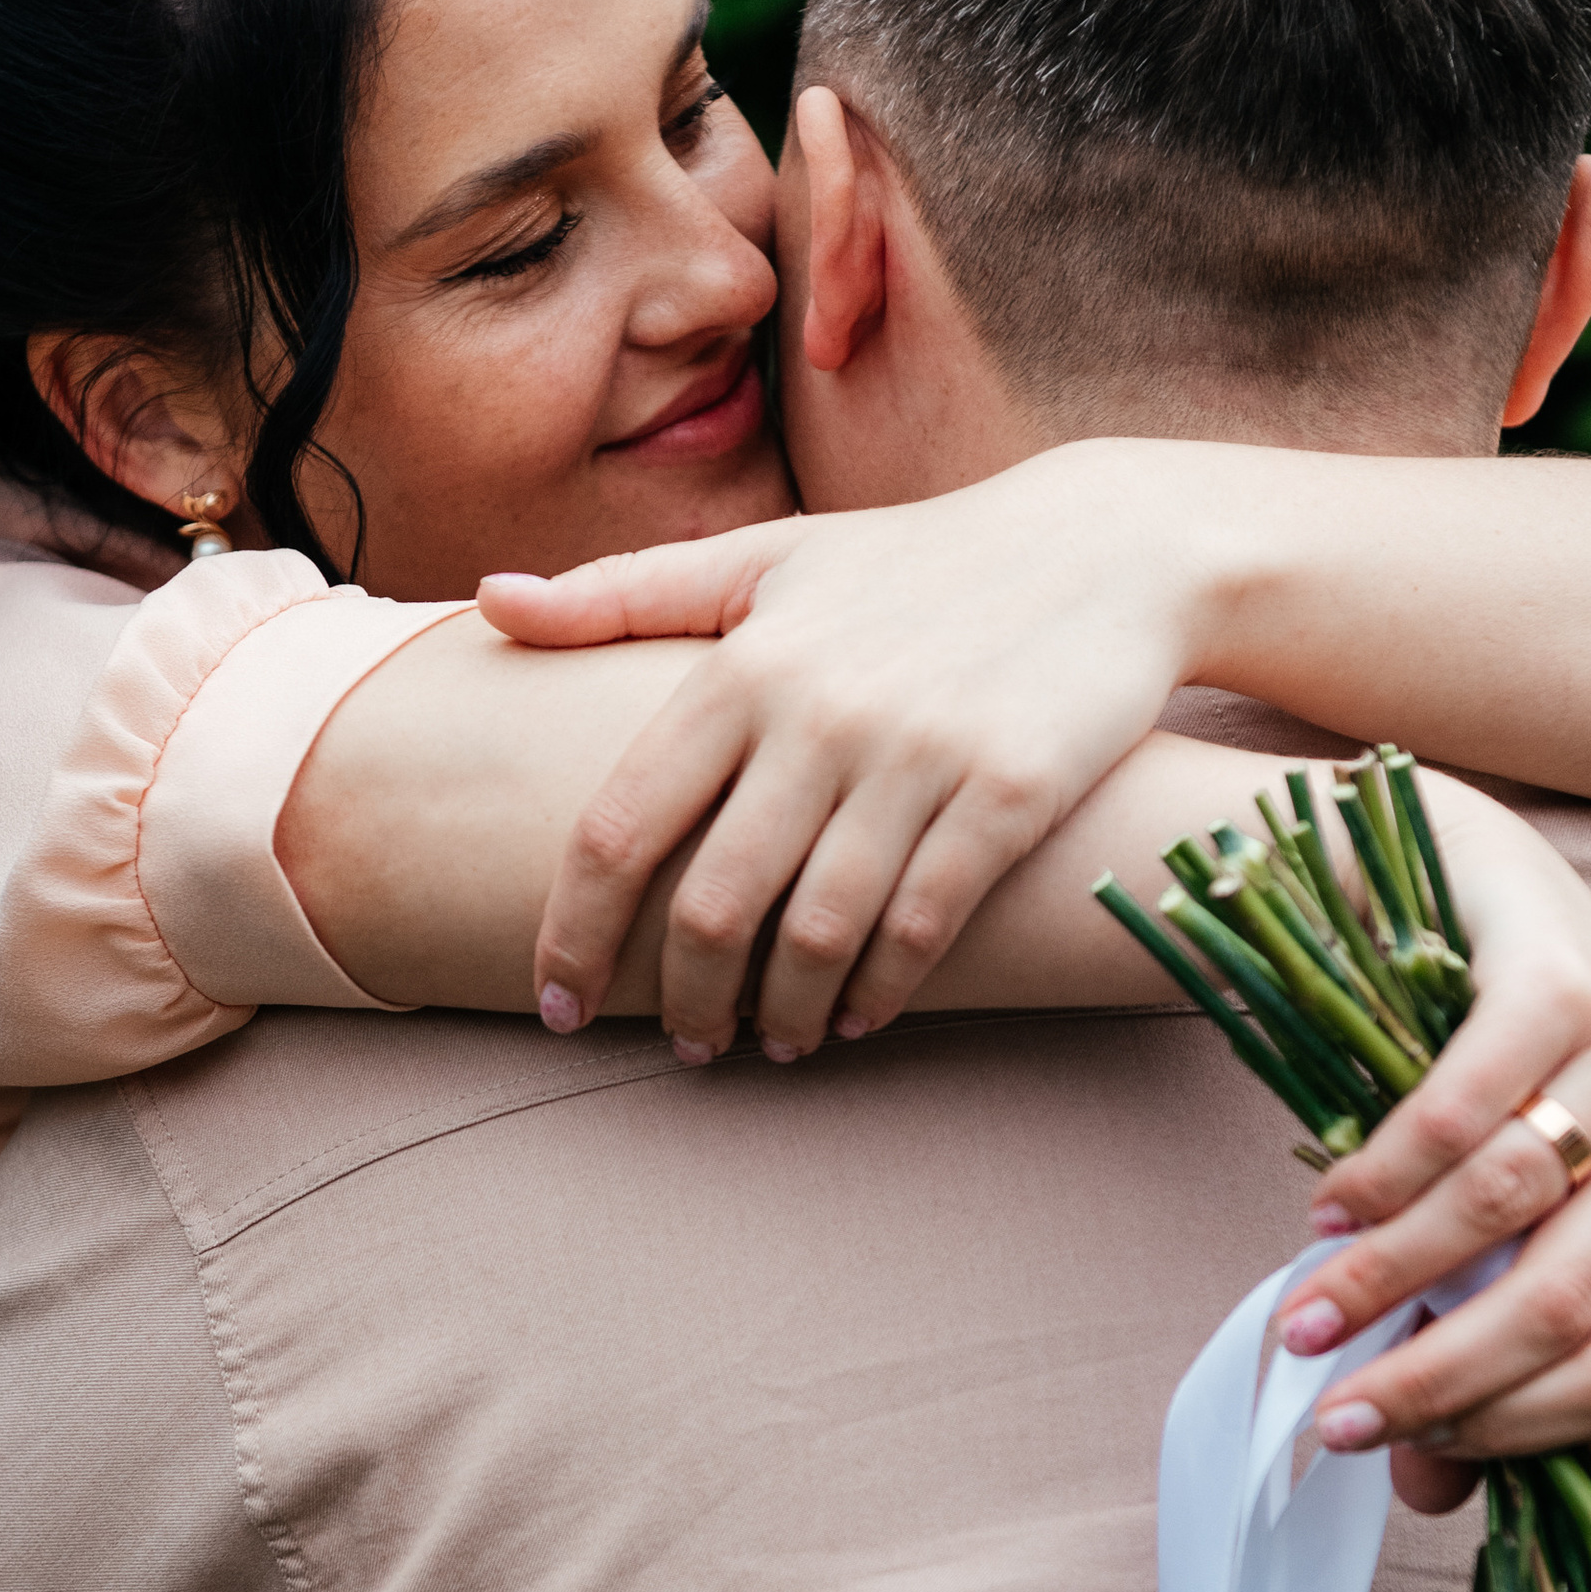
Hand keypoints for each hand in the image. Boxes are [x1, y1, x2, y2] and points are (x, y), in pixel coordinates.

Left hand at [478, 444, 1215, 1055]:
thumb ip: (622, 592)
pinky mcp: (1008, 792)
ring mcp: (918, 756)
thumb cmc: (914, 563)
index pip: (618, 825)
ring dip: (784, 1013)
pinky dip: (879, 992)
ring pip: (817, 935)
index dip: (573, 932)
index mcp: (742, 663)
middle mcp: (819, 712)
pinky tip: (860, 1014)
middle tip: (687, 1042)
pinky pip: (921, 927)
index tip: (557, 1001)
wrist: (1102, 549)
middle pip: (713, 905)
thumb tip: (488, 602)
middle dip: (685, 999)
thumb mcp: (766, 560)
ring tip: (775, 1039)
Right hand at [1261, 784, 1590, 1493]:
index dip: (1515, 1431)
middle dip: (1434, 1371)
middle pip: (1571, 1299)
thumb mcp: (1502, 1226)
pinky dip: (1385, 1175)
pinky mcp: (1565, 978)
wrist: (1483, 893)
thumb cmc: (1496, 1084)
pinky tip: (1331, 1206)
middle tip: (1326, 1402)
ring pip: (1509, 1208)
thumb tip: (1422, 1492)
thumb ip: (1476, 1344)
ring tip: (1304, 1307)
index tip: (1394, 1452)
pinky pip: (1465, 1108)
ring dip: (1389, 1274)